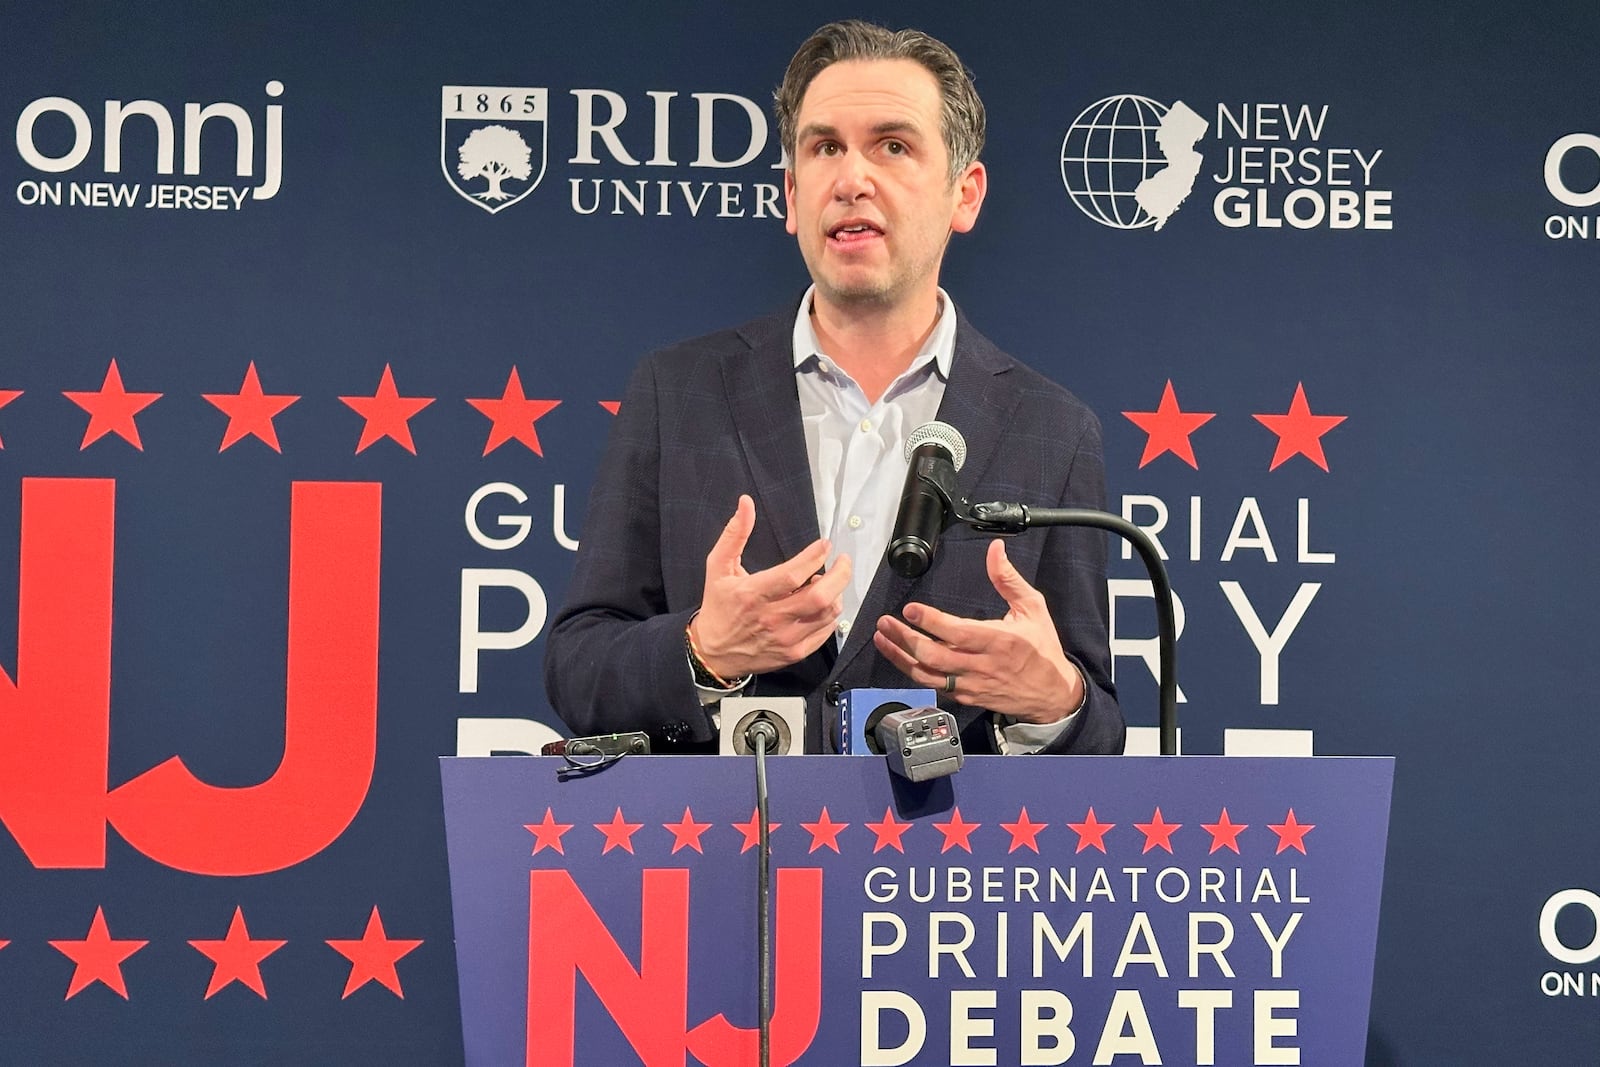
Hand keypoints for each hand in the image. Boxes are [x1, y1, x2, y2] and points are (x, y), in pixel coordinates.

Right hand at [689, 495, 852, 679]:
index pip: (793, 575)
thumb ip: (734, 534)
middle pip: (819, 597)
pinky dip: (831, 615)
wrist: (713, 652)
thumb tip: (746, 503)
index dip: (814, 557)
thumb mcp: (718, 567)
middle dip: (840, 575)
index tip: (825, 545)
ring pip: (826, 614)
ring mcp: (785, 638)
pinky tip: (824, 604)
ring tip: (828, 583)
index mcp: (752, 594)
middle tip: (842, 561)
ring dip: (835, 594)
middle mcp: (771, 618)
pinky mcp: (794, 652)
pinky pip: (825, 632)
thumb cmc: (718, 606)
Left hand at [872, 539, 1083, 723]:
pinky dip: (914, 672)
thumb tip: (995, 550)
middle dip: (905, 638)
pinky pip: (934, 685)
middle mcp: (982, 665)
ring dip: (900, 657)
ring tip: (882, 639)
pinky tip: (900, 657)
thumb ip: (1008, 579)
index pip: (958, 632)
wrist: (1052, 694)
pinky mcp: (966, 696)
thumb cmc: (1042, 649)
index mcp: (999, 640)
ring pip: (928, 674)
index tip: (910, 609)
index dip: (931, 621)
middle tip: (885, 623)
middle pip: (934, 655)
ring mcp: (972, 684)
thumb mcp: (1032, 608)